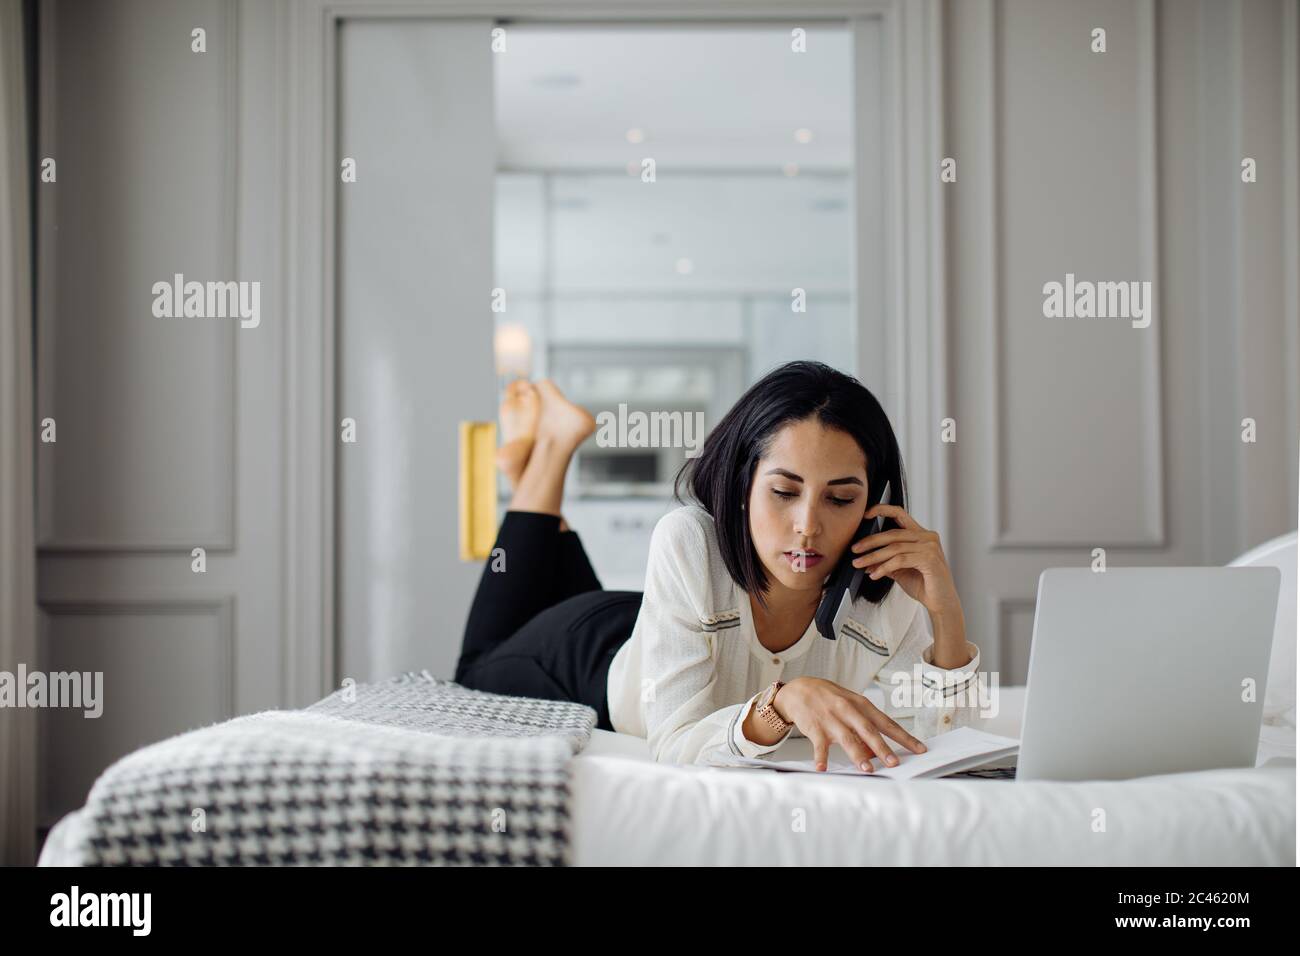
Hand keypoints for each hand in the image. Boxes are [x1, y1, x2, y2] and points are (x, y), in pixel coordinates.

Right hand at [776, 677, 927, 772]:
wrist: (799, 690)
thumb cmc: (828, 697)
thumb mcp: (850, 705)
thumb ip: (864, 726)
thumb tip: (875, 750)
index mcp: (861, 705)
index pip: (887, 723)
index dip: (904, 737)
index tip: (919, 749)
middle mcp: (848, 711)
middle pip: (869, 731)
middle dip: (883, 748)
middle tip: (894, 763)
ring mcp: (831, 719)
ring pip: (847, 739)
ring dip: (858, 755)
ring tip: (868, 769)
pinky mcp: (815, 728)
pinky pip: (819, 745)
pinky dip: (821, 758)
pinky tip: (823, 768)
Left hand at [850, 503, 959, 617]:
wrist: (941, 603)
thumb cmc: (924, 585)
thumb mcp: (900, 570)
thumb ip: (885, 561)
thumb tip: (864, 559)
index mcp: (921, 535)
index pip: (900, 514)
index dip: (882, 510)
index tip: (866, 514)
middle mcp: (927, 537)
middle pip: (892, 533)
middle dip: (870, 542)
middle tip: (855, 549)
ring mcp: (930, 547)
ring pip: (894, 547)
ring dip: (873, 556)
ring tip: (859, 564)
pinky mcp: (930, 559)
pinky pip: (900, 560)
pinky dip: (884, 567)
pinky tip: (875, 574)